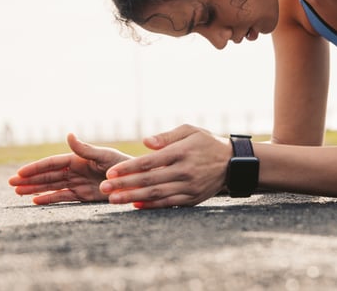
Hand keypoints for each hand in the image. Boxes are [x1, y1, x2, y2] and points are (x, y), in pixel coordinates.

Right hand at [8, 133, 132, 204]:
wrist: (134, 181)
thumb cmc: (121, 165)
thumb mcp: (103, 156)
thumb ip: (85, 148)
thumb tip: (68, 134)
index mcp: (78, 159)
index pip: (52, 163)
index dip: (35, 168)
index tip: (19, 173)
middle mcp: (76, 170)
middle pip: (48, 175)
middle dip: (30, 179)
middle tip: (10, 184)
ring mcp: (78, 183)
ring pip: (52, 186)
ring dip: (35, 188)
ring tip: (17, 193)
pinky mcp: (83, 195)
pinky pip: (62, 197)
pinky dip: (49, 198)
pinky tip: (35, 200)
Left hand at [99, 124, 230, 208]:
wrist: (232, 163)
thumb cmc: (207, 142)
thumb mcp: (190, 130)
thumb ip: (167, 136)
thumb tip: (145, 142)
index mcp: (182, 152)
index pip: (150, 162)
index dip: (128, 168)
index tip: (111, 172)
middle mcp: (184, 170)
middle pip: (149, 180)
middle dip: (124, 185)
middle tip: (104, 189)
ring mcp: (188, 187)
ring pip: (156, 194)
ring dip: (132, 197)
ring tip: (113, 200)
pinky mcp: (192, 199)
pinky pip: (167, 204)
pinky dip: (150, 205)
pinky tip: (135, 205)